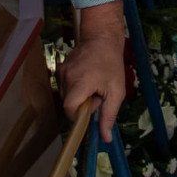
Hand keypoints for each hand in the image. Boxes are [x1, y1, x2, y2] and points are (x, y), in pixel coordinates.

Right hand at [61, 5, 128, 140]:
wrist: (102, 38)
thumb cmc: (111, 64)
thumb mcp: (116, 92)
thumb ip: (109, 116)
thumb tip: (105, 138)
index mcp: (80, 82)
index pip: (69, 109)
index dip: (79, 115)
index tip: (92, 107)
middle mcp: (67, 76)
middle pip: (68, 104)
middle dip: (82, 105)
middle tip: (97, 94)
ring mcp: (61, 71)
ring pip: (66, 95)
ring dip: (78, 96)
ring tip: (92, 84)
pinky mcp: (60, 68)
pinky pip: (65, 86)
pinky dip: (74, 88)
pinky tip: (86, 78)